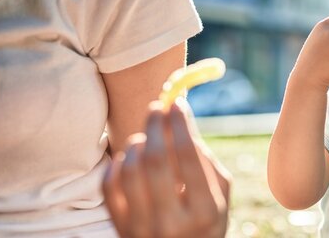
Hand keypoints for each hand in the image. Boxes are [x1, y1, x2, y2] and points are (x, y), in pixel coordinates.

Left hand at [102, 100, 230, 237]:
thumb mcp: (219, 199)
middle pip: (155, 158)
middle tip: (156, 108)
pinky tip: (128, 160)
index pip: (187, 155)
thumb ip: (206, 162)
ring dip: (136, 145)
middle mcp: (173, 223)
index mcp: (205, 212)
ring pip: (129, 170)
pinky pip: (109, 187)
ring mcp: (143, 229)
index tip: (176, 104)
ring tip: (144, 140)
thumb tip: (179, 121)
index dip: (180, 123)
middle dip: (155, 126)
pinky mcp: (121, 231)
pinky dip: (117, 166)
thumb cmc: (204, 223)